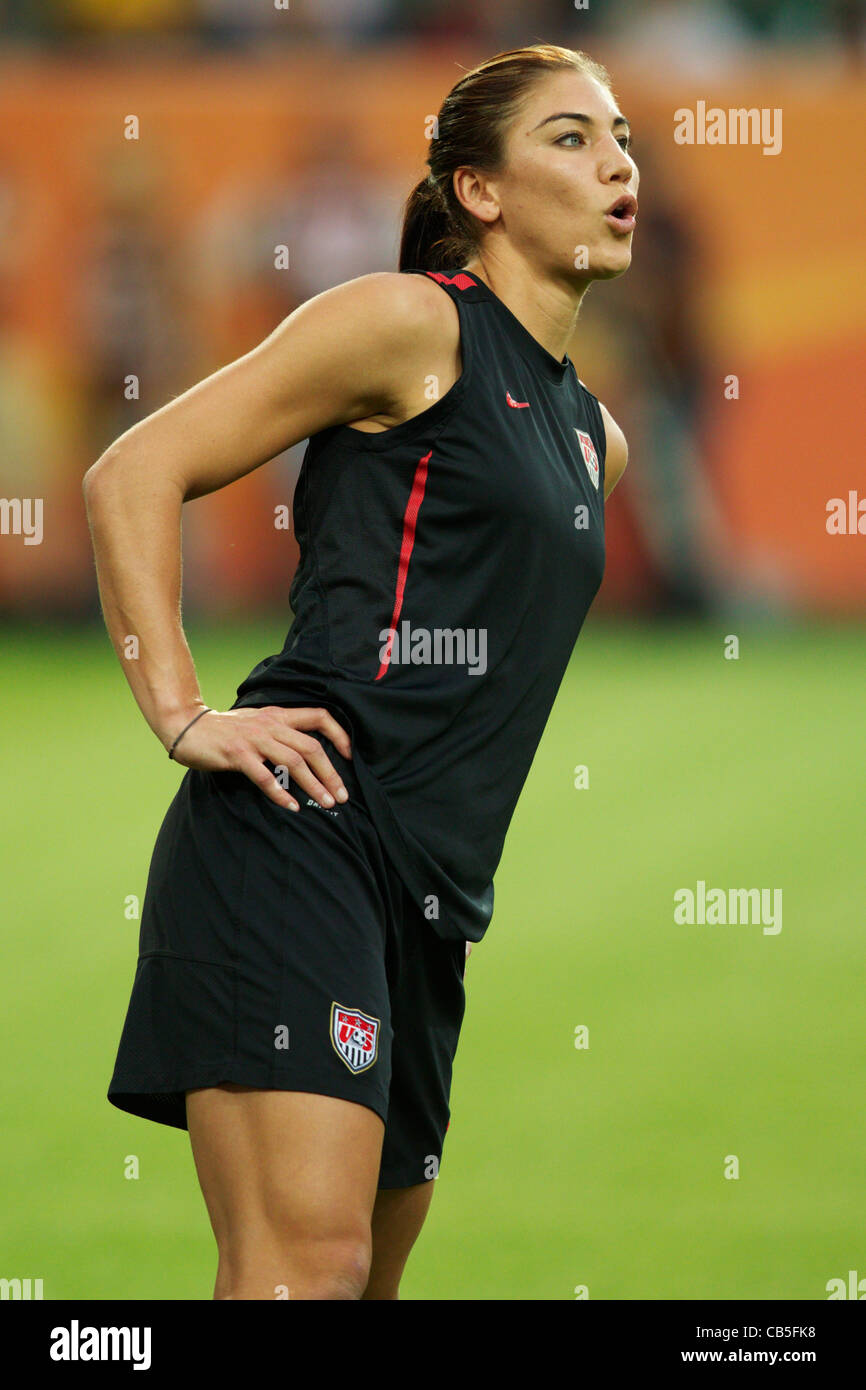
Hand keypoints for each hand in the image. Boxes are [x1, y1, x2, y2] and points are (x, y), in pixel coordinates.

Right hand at [164, 705, 351, 811]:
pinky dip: (281, 793)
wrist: (187, 726)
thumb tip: (305, 751)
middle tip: (342, 795)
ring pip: (294, 762)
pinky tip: (292, 806)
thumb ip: (279, 732)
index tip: (350, 755)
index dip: (339, 734)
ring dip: (313, 784)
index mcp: (278, 716)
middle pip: (312, 747)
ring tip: (325, 803)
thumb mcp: (257, 722)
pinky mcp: (238, 755)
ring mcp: (254, 739)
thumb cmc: (224, 729)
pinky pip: (265, 776)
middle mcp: (271, 725)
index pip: (319, 716)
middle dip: (331, 773)